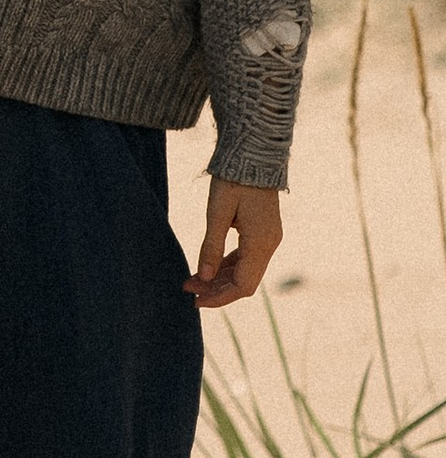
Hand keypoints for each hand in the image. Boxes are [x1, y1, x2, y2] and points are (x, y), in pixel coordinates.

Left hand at [190, 180, 281, 307]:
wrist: (253, 155)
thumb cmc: (234, 180)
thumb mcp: (217, 213)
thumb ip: (211, 246)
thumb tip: (203, 277)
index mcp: (260, 243)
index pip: (242, 285)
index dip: (219, 298)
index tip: (196, 301)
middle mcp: (269, 244)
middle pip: (244, 281)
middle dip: (216, 289)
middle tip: (188, 291)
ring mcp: (268, 238)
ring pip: (245, 271)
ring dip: (219, 278)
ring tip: (192, 281)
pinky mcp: (262, 232)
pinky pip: (246, 257)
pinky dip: (227, 265)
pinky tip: (207, 267)